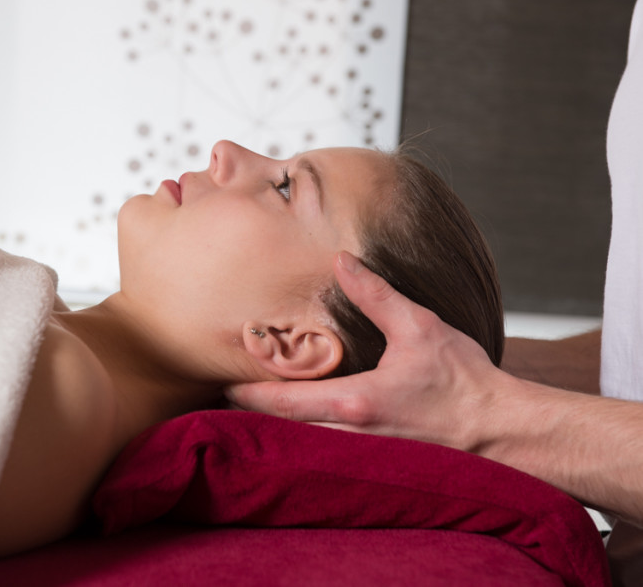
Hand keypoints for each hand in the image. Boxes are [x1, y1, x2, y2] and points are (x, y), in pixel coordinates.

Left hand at [225, 252, 504, 450]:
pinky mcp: (379, 464)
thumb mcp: (420, 328)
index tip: (221, 384)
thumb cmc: (466, 382)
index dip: (247, 393)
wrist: (505, 433)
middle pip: (283, 430)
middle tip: (226, 398)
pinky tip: (302, 428)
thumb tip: (342, 262)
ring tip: (254, 411)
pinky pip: (329, 454)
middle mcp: (351, 437)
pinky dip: (306, 440)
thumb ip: (375, 295)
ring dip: (278, 429)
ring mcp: (364, 457)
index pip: (282, 402)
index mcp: (354, 403)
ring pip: (304, 445)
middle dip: (254, 416)